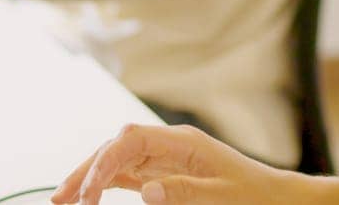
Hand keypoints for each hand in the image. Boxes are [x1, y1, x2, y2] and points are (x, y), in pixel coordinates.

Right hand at [52, 124, 305, 204]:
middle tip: (62, 198)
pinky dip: (106, 184)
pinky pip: (128, 174)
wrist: (275, 198)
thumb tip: (144, 190)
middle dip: (87, 168)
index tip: (90, 192)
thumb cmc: (253, 196)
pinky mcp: (164, 174)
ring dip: (91, 176)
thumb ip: (184, 192)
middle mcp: (169, 144)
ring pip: (117, 160)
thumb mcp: (222, 196)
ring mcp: (165, 158)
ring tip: (64, 198)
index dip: (104, 161)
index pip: (130, 140)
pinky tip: (89, 195)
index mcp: (182, 141)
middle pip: (116, 147)